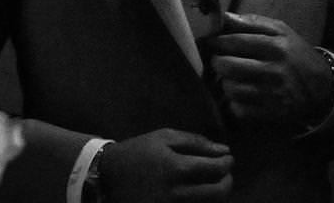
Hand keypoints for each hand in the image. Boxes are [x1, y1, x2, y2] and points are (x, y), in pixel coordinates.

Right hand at [98, 128, 231, 202]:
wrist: (105, 176)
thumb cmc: (138, 152)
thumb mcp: (165, 137)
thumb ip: (196, 142)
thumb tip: (224, 150)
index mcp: (176, 168)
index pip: (216, 169)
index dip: (228, 163)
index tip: (228, 158)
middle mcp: (174, 193)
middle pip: (217, 193)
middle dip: (227, 182)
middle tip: (225, 174)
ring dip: (215, 194)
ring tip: (212, 183)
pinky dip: (199, 202)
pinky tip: (197, 193)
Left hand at [206, 12, 333, 127]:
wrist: (321, 86)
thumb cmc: (295, 54)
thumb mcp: (282, 31)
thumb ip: (253, 22)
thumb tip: (224, 17)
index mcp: (276, 46)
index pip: (236, 42)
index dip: (217, 41)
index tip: (210, 41)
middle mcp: (273, 70)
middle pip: (227, 66)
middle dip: (217, 62)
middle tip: (218, 60)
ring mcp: (271, 94)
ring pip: (229, 88)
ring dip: (225, 82)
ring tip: (230, 77)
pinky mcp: (269, 113)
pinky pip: (238, 109)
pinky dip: (234, 102)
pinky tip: (240, 94)